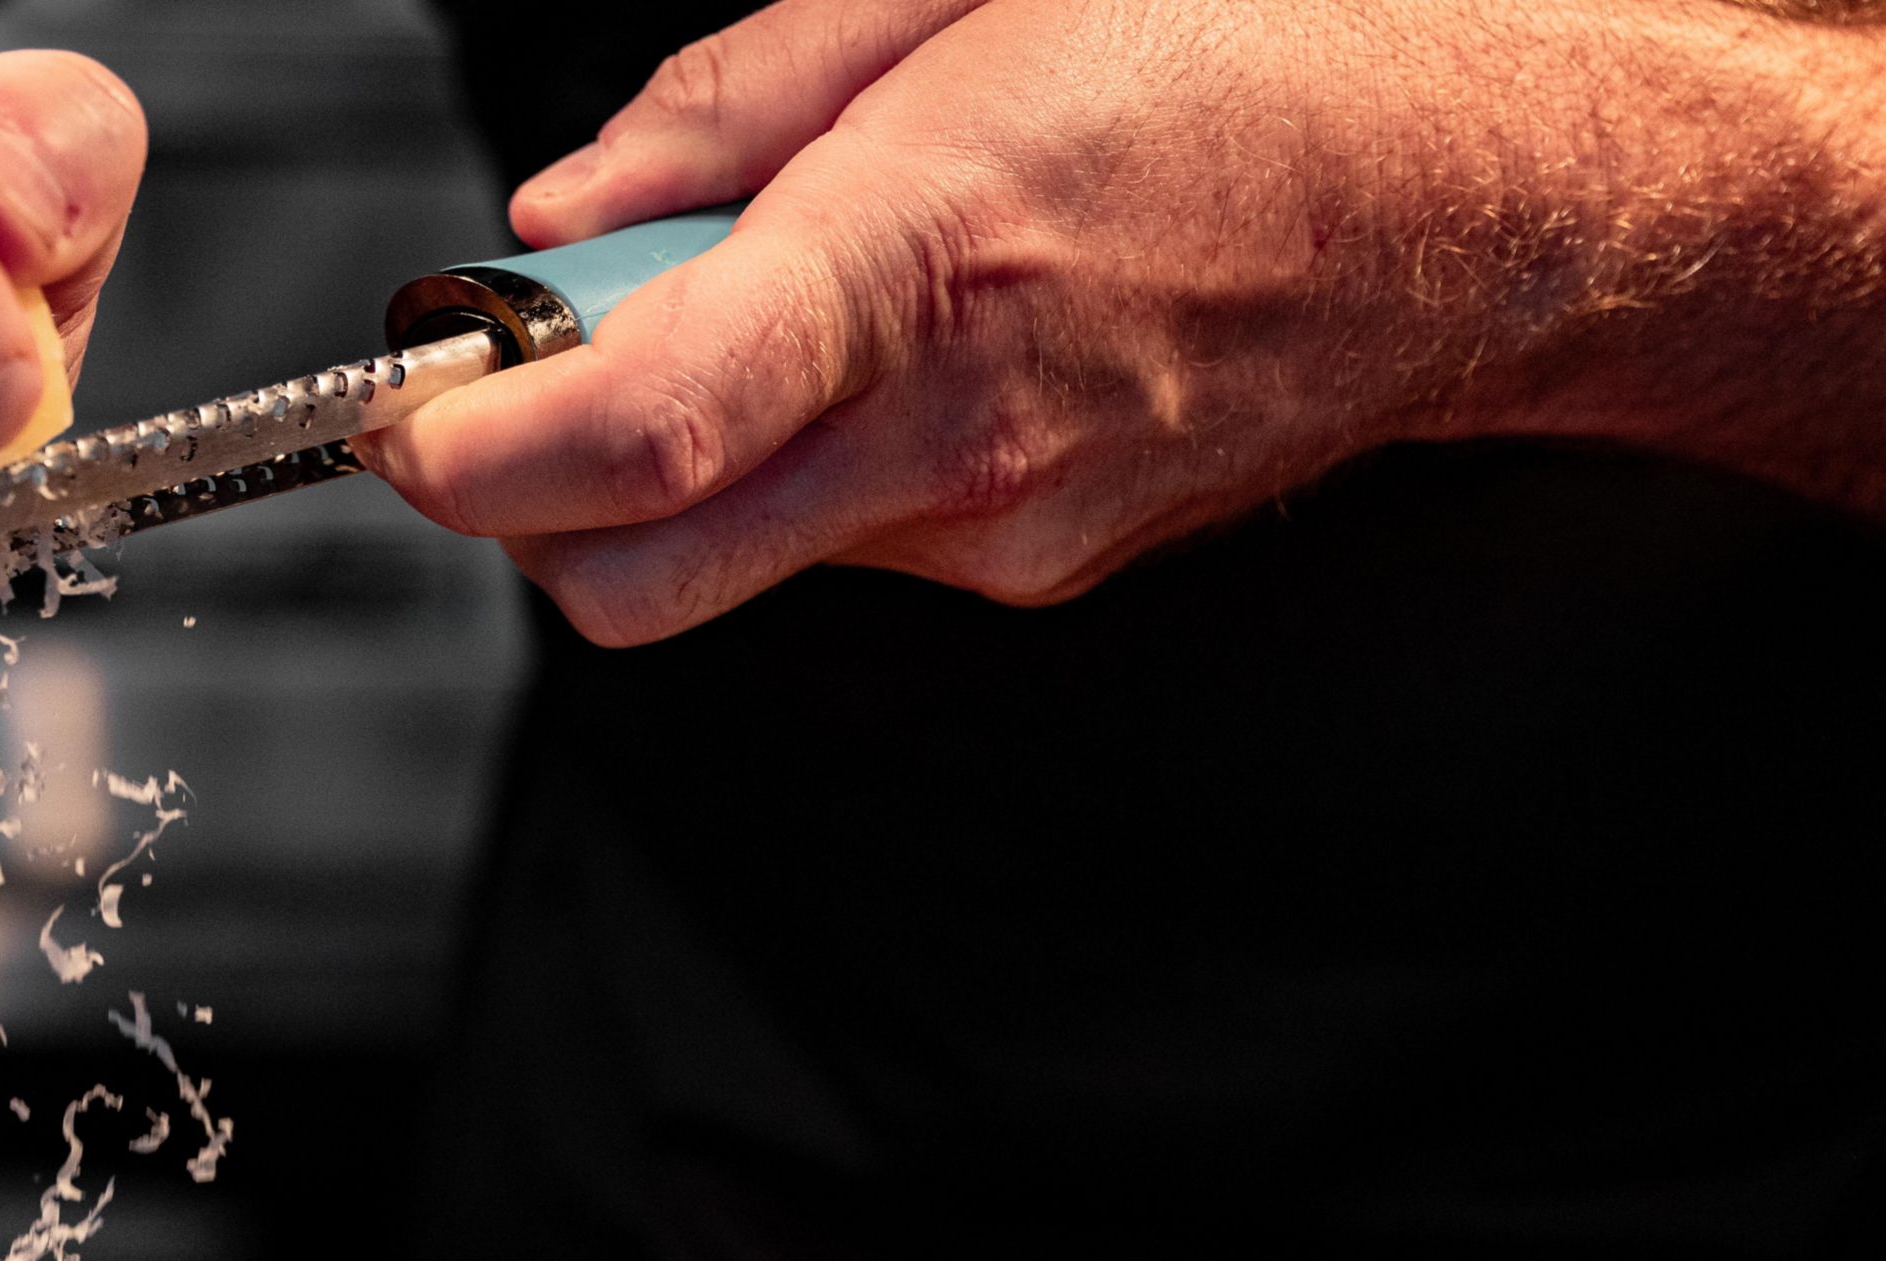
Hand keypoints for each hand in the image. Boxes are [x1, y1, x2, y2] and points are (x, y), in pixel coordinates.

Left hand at [359, 0, 1670, 644]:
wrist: (1481, 198)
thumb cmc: (1250, 53)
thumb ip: (723, 114)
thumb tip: (561, 219)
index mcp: (925, 255)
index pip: (636, 443)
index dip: (472, 456)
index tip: (403, 415)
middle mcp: (958, 434)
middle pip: (633, 582)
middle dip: (530, 508)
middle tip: (530, 378)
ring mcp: (1005, 531)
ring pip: (731, 563)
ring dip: (682, 461)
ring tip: (774, 297)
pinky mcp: (1038, 568)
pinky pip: (845, 539)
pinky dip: (799, 460)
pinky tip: (887, 341)